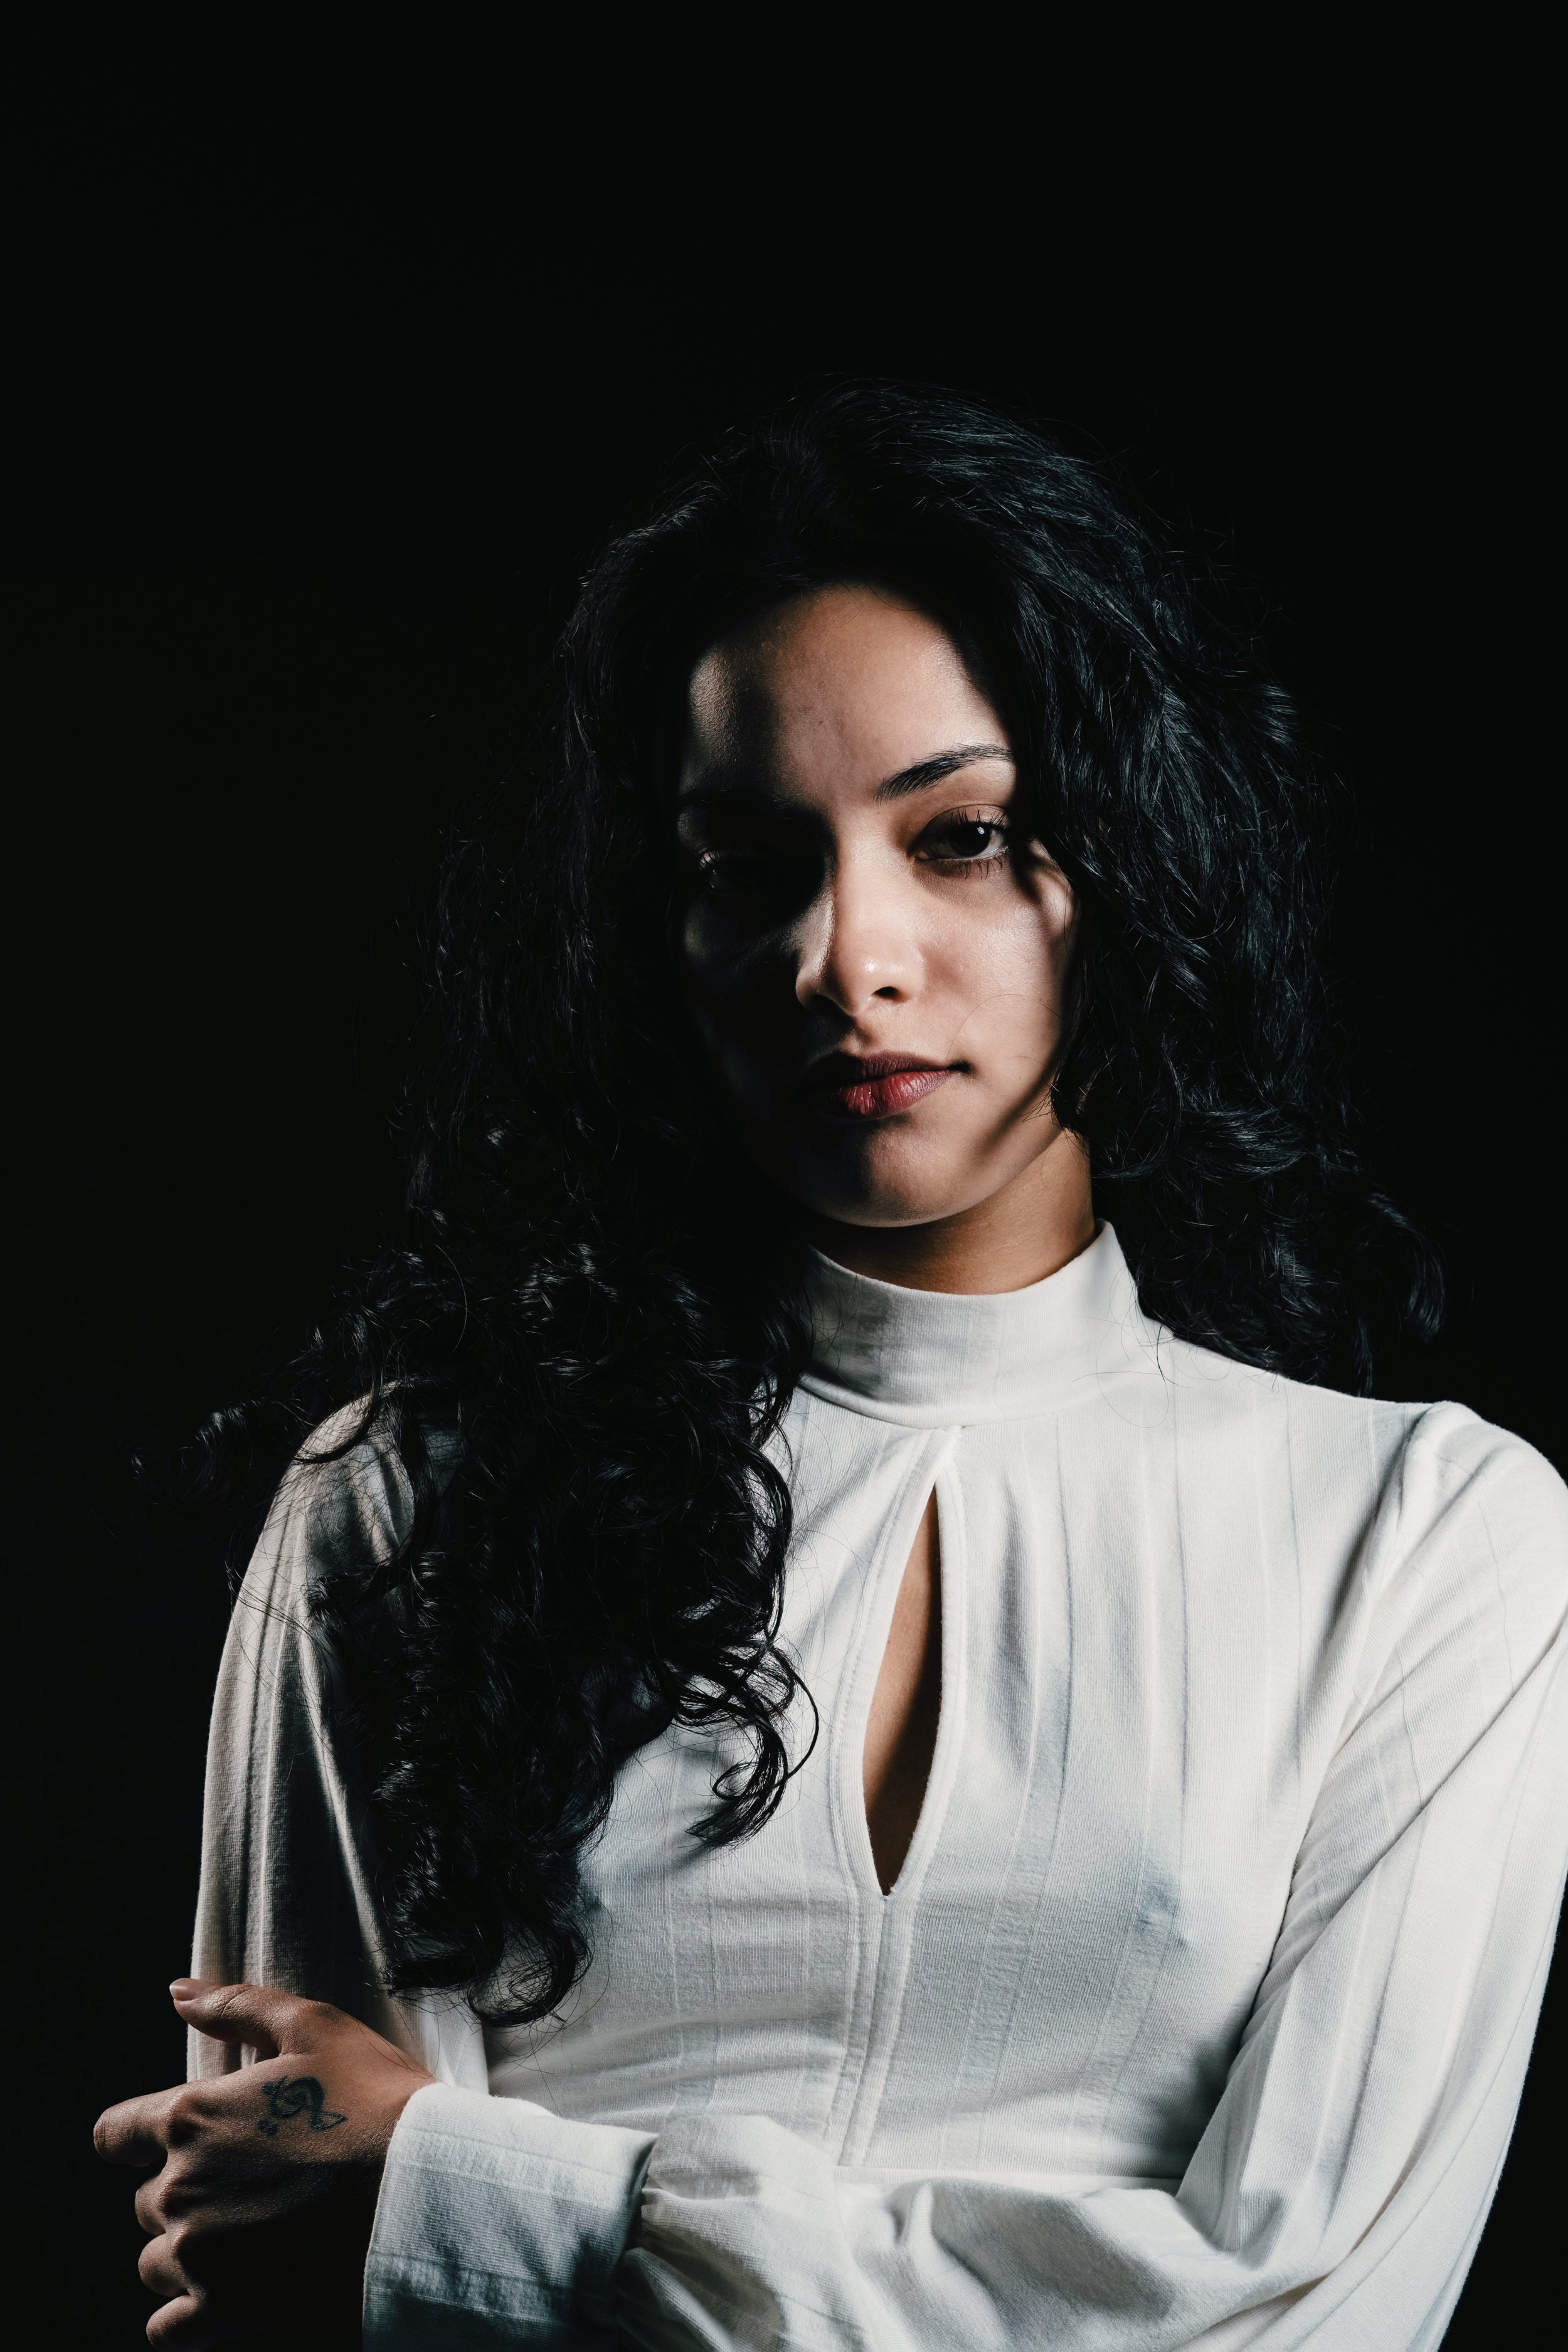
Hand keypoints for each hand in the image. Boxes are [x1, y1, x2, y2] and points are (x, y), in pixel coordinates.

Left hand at [94, 1979, 435, 2347]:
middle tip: (248, 2183)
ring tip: (250, 2235)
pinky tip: (228, 2289)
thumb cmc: (374, 2099)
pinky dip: (187, 2313)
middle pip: (146, 2203)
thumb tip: (177, 1994)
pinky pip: (168, 2328)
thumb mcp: (314, 2027)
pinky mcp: (224, 2311)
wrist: (422, 2190)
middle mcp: (180, 2191)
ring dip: (189, 2250)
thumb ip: (236, 2006)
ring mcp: (199, 2257)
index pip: (114, 2135)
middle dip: (186, 2190)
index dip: (137, 2137)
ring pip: (157, 2262)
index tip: (172, 2142)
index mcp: (189, 2118)